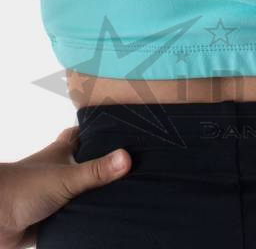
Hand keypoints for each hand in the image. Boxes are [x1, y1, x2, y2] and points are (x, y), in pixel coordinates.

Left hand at [0, 125, 130, 248]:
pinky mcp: (54, 217)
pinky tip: (107, 220)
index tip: (125, 132)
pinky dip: (88, 218)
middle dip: (106, 166)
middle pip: (88, 163)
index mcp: (63, 151)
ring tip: (130, 194)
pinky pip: (77, 216)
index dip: (102, 131)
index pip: (85, 134)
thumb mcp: (67, 177)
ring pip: (84, 191)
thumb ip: (97, 170)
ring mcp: (57, 194)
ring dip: (98, 195)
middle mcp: (61, 170)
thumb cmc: (25, 187)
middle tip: (133, 167)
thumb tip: (128, 157)